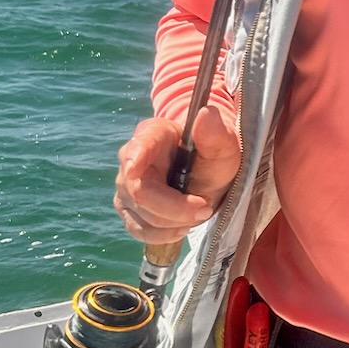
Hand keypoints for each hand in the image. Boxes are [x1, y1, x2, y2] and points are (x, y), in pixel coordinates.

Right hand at [113, 105, 241, 244]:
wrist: (206, 174)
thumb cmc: (212, 156)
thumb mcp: (223, 146)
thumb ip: (216, 133)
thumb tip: (207, 113)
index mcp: (153, 134)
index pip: (138, 146)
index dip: (134, 157)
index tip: (135, 166)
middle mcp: (131, 158)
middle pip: (141, 192)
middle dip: (176, 208)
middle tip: (206, 208)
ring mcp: (125, 185)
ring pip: (141, 215)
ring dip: (174, 223)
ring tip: (197, 213)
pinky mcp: (127, 208)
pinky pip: (138, 230)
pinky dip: (164, 234)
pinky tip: (181, 225)